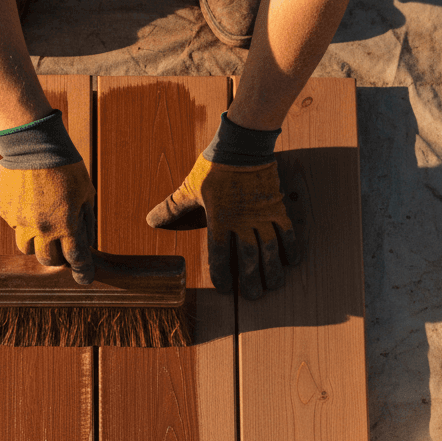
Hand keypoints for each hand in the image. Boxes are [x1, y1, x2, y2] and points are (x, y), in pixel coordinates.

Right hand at [0, 160, 96, 284]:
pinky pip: (14, 225)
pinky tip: (28, 204)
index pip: (75, 258)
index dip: (82, 271)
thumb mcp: (86, 191)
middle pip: (48, 259)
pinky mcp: (5, 210)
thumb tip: (87, 242)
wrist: (33, 141)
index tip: (84, 279)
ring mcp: (20, 221)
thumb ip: (86, 220)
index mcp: (65, 224)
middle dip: (58, 257)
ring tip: (43, 227)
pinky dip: (22, 221)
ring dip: (37, 243)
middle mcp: (41, 228)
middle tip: (62, 247)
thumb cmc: (65, 164)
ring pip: (27, 247)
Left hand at [145, 153, 299, 298]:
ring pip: (269, 247)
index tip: (225, 289)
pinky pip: (286, 230)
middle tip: (253, 297)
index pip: (219, 254)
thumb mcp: (189, 188)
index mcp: (219, 219)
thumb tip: (149, 221)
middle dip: (251, 279)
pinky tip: (291, 261)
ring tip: (273, 285)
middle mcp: (242, 220)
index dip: (222, 274)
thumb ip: (171, 208)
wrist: (242, 144)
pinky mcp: (276, 205)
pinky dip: (290, 246)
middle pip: (248, 257)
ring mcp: (261, 214)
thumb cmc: (213, 167)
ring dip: (272, 268)